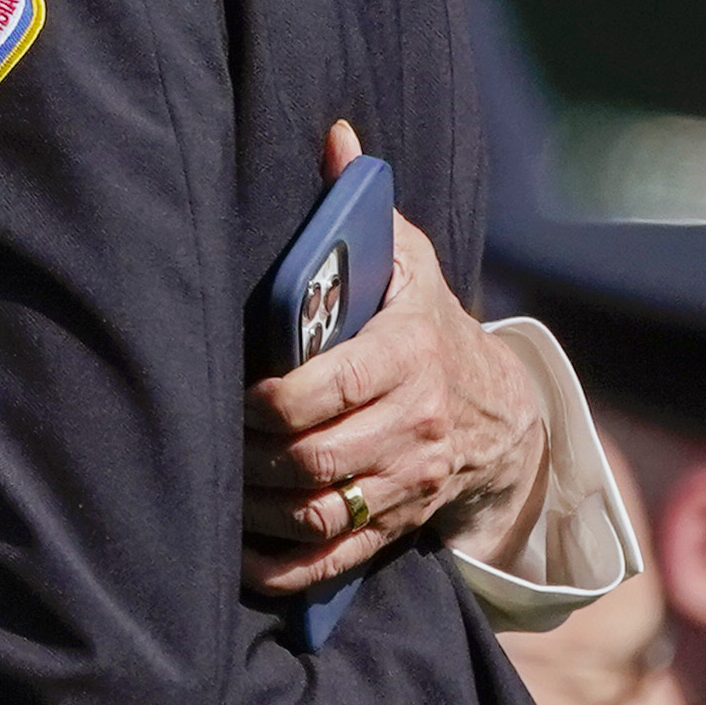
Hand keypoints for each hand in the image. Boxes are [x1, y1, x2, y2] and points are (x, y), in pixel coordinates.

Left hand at [241, 121, 551, 596]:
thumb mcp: (406, 255)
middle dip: (252, 456)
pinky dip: (284, 568)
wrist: (503, 405)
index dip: (267, 399)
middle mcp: (415, 424)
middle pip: (320, 458)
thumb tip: (332, 136)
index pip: (331, 388)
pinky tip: (238, 556)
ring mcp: (411, 480)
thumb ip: (361, 205)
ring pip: (325, 512)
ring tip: (212, 488)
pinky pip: (339, 558)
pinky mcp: (401, 521)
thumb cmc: (424, 317)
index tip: (226, 391)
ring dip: (258, 511)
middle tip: (202, 438)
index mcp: (408, 354)